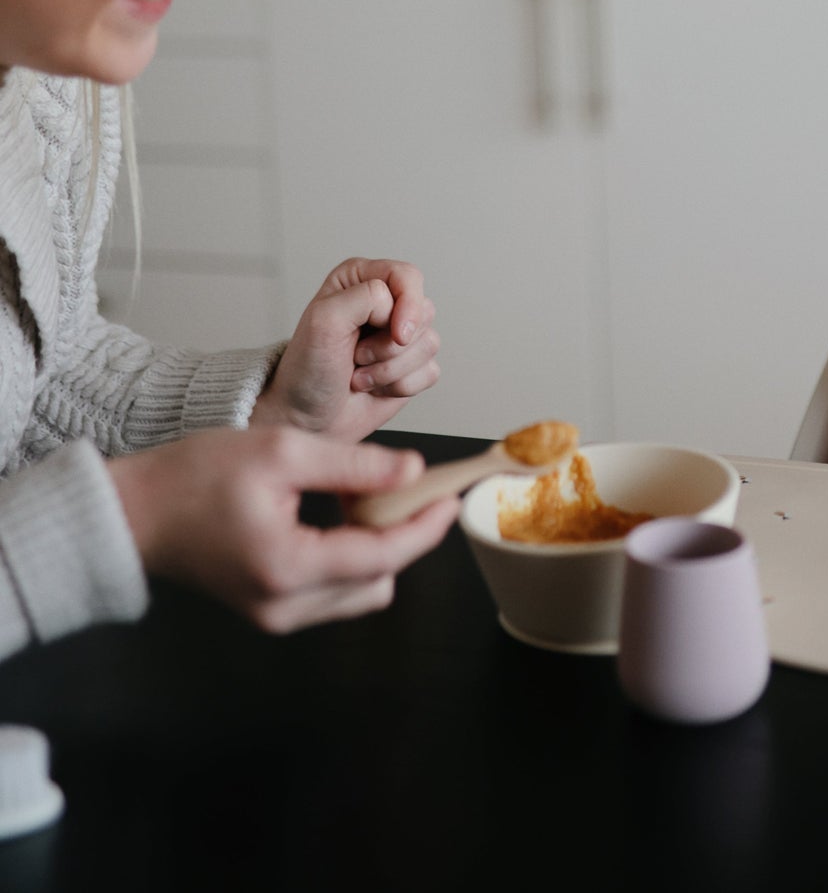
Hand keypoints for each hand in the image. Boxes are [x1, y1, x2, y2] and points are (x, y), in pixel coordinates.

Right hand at [109, 425, 457, 633]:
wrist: (133, 512)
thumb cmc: (194, 477)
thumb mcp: (284, 451)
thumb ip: (356, 466)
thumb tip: (415, 473)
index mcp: (289, 568)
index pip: (384, 556)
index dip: (426, 526)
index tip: (453, 497)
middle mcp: (285, 606)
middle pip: (381, 581)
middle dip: (402, 535)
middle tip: (405, 487)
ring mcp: (276, 615)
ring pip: (361, 590)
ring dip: (376, 545)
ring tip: (357, 495)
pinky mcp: (270, 610)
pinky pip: (335, 590)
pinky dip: (349, 555)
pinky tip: (336, 512)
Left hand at [252, 258, 440, 440]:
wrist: (305, 419)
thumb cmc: (307, 371)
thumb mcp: (324, 320)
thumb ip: (366, 297)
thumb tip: (399, 311)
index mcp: (361, 280)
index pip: (408, 277)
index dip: (408, 305)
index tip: (394, 333)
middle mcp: (384, 303)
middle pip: (424, 312)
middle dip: (391, 344)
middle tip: (357, 355)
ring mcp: (399, 335)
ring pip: (429, 344)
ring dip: (391, 369)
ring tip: (360, 373)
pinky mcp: (412, 366)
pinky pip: (430, 371)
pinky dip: (401, 386)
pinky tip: (375, 387)